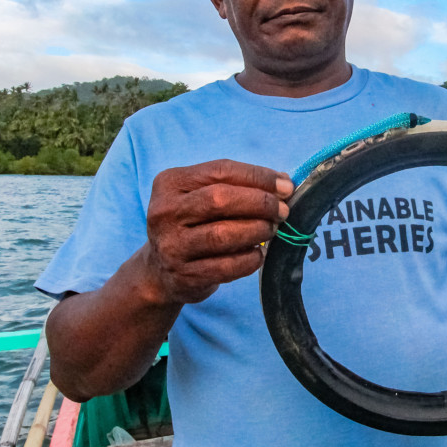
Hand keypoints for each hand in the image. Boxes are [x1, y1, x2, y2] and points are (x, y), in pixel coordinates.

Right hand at [144, 159, 292, 304]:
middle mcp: (165, 212)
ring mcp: (172, 246)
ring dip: (257, 230)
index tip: (286, 186)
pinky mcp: (184, 275)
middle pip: (220, 200)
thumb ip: (236, 185)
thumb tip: (283, 182)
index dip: (258, 177)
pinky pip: (227, 266)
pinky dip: (250, 259)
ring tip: (271, 230)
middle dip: (260, 203)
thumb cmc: (192, 225)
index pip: (221, 171)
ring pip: (223, 234)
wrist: (160, 272)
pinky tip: (258, 254)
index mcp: (170, 183)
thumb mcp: (201, 196)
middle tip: (282, 211)